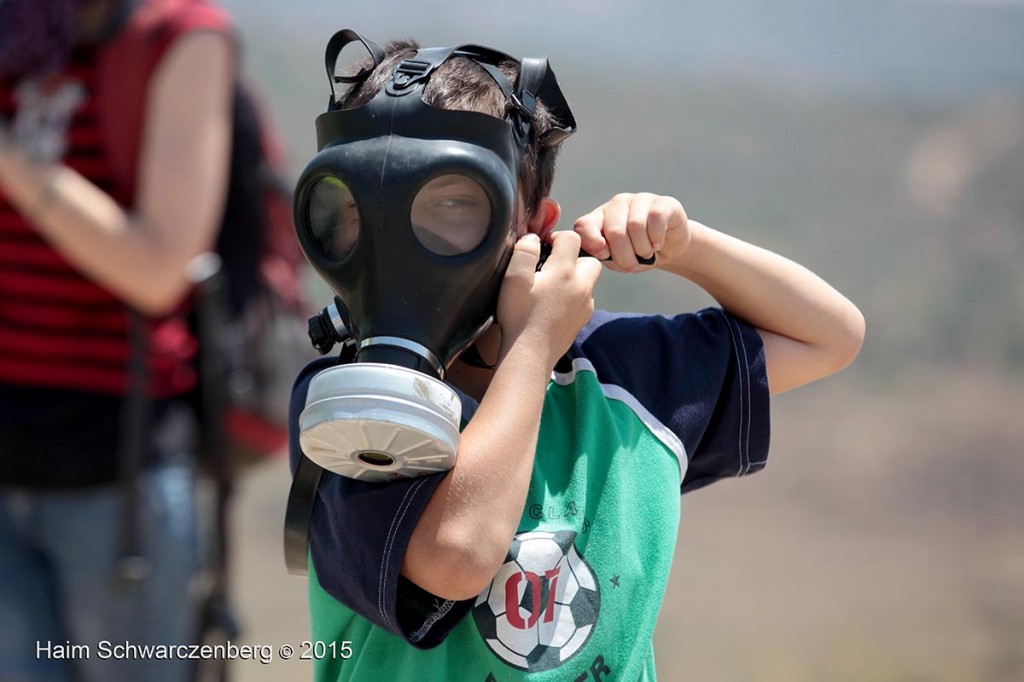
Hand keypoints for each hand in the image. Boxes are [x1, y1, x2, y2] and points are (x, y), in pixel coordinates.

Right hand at [496, 231, 601, 367]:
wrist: (529, 354)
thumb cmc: (519, 316)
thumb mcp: (513, 278)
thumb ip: (525, 251)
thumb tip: (533, 238)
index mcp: (565, 271)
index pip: (572, 238)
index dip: (556, 237)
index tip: (543, 246)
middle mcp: (582, 286)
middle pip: (590, 259)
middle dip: (574, 257)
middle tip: (552, 265)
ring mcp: (585, 305)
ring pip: (588, 281)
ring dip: (574, 278)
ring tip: (551, 286)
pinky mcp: (582, 320)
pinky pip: (584, 300)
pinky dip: (573, 297)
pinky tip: (553, 305)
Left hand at [573, 192, 690, 271]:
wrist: (668, 250)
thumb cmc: (636, 255)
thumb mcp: (616, 260)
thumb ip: (603, 255)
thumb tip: (600, 248)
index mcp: (599, 218)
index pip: (584, 226)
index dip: (592, 243)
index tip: (604, 255)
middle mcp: (617, 204)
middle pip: (614, 230)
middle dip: (624, 256)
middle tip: (632, 265)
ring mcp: (639, 200)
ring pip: (635, 225)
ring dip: (642, 249)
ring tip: (646, 253)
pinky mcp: (662, 202)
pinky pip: (655, 218)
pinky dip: (657, 238)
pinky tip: (657, 244)